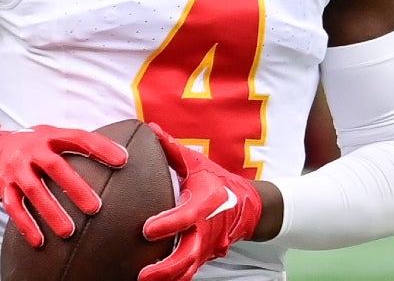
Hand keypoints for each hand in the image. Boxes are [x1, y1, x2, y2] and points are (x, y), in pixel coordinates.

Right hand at [0, 124, 127, 247]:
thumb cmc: (34, 146)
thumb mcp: (53, 136)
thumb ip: (78, 145)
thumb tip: (121, 155)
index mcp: (50, 136)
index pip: (79, 138)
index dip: (101, 147)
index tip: (123, 160)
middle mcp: (32, 150)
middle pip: (55, 167)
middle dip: (75, 188)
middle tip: (96, 208)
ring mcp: (17, 168)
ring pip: (34, 191)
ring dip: (51, 212)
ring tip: (69, 231)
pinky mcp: (4, 186)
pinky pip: (14, 207)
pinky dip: (26, 225)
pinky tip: (40, 241)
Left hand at [139, 123, 262, 280]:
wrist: (250, 206)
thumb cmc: (218, 181)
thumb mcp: (198, 163)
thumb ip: (173, 149)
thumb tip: (150, 128)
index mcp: (205, 204)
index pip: (186, 217)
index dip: (167, 224)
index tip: (145, 230)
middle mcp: (208, 230)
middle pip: (188, 254)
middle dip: (166, 268)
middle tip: (143, 274)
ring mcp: (209, 247)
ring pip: (189, 269)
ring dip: (168, 279)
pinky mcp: (207, 256)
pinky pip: (190, 272)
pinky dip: (175, 279)